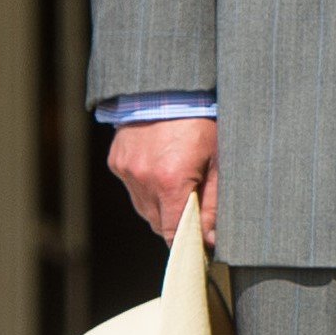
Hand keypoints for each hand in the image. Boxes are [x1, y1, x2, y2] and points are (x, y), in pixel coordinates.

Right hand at [105, 117, 219, 243]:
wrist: (170, 89)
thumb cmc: (203, 122)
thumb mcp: (218, 161)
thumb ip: (213, 203)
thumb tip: (209, 238)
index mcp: (170, 181)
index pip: (173, 231)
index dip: (185, 242)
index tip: (197, 245)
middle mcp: (143, 179)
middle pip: (157, 222)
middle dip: (176, 222)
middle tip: (195, 209)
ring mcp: (126, 171)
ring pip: (143, 207)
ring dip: (160, 205)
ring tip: (180, 184)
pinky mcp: (116, 162)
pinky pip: (132, 187)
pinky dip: (146, 187)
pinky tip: (162, 168)